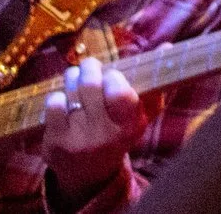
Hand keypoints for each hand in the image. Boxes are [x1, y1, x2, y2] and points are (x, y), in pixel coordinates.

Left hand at [40, 57, 144, 203]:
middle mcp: (103, 134)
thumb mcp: (140, 115)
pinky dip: (57, 96)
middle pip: (90, 85)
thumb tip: (167, 46)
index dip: (114, 78)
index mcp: (128, 126)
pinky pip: (53, 104)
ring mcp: (78, 139)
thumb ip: (153, 82)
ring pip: (71, 91)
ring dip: (72, 77)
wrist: (90, 174)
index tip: (112, 75)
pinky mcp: (55, 142)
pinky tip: (63, 100)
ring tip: (75, 77)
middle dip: (89, 67)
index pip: (120, 94)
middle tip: (90, 66)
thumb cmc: (119, 133)